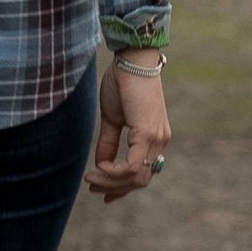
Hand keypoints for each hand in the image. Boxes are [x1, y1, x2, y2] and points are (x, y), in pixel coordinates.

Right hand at [84, 56, 169, 205]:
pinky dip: (114, 172)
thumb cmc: (122, 83)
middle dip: (115, 188)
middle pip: (140, 180)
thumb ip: (108, 143)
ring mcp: (156, 138)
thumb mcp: (112, 119)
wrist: (132, 60)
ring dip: (111, 182)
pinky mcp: (147, 133)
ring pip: (137, 177)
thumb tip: (100, 165)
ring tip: (91, 179)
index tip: (101, 190)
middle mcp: (160, 141)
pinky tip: (100, 167)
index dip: (122, 187)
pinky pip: (132, 166)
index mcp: (154, 138)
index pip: (143, 173)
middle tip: (92, 187)